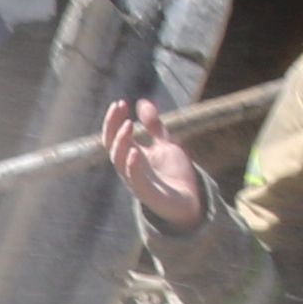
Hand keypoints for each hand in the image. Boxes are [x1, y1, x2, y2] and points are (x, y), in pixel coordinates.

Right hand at [100, 96, 207, 231]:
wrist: (190, 201)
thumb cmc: (174, 175)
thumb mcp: (165, 144)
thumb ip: (154, 126)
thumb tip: (141, 102)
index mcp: (132, 156)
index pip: (115, 136)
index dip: (114, 119)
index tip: (120, 102)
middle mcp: (129, 168)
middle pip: (112, 146)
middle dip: (113, 126)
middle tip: (118, 107)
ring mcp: (136, 181)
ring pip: (119, 162)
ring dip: (121, 142)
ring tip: (128, 124)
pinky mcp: (147, 193)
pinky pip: (135, 180)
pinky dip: (133, 166)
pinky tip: (135, 152)